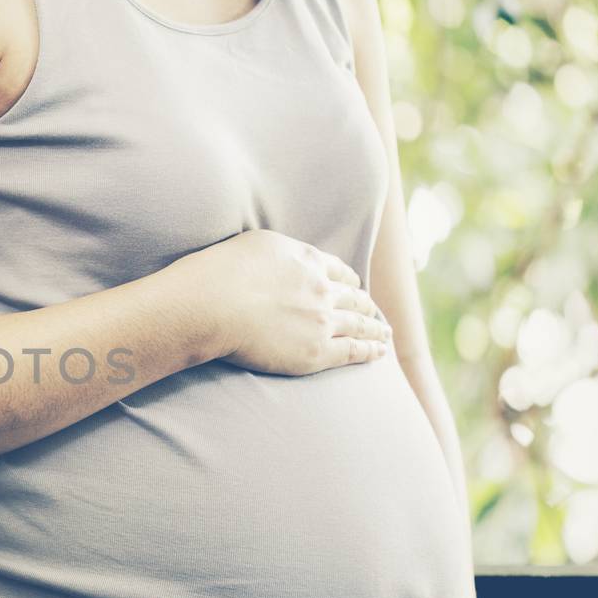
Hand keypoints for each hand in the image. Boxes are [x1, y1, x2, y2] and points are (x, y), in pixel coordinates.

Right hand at [187, 229, 393, 375]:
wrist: (213, 303)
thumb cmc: (219, 273)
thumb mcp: (253, 245)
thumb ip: (276, 252)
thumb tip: (277, 259)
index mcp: (307, 260)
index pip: (337, 270)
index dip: (349, 281)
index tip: (354, 286)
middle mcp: (321, 288)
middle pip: (354, 297)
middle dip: (366, 305)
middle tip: (374, 313)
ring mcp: (321, 320)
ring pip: (359, 324)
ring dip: (375, 329)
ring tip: (384, 334)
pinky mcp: (316, 351)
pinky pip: (353, 351)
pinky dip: (370, 351)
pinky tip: (379, 352)